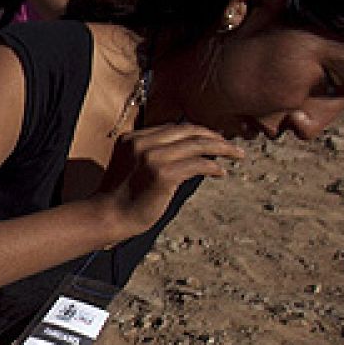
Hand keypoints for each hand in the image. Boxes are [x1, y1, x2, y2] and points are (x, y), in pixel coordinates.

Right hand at [93, 124, 243, 240]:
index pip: (172, 128)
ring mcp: (153, 157)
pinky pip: (198, 164)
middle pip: (187, 131)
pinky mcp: (164, 174)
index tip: (211, 139)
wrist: (107, 216)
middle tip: (230, 144)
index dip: (196, 132)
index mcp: (133, 138)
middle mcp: (142, 143)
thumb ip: (151, 154)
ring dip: (221, 148)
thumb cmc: (120, 198)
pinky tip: (221, 172)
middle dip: (213, 136)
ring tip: (236, 154)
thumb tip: (185, 154)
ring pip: (197, 145)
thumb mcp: (132, 166)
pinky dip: (213, 166)